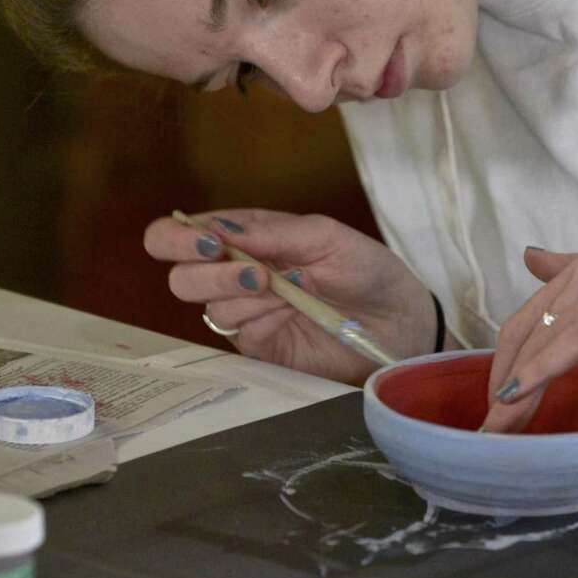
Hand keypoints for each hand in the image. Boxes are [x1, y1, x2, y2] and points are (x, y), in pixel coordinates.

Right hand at [143, 209, 437, 384]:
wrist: (399, 322)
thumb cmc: (366, 269)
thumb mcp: (325, 235)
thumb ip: (272, 232)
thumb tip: (219, 231)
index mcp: (248, 237)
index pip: (183, 233)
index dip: (177, 236)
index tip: (208, 241)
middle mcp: (237, 273)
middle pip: (181, 275)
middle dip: (203, 269)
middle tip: (249, 270)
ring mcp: (246, 312)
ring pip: (205, 304)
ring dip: (236, 291)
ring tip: (280, 287)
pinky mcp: (259, 346)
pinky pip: (235, 331)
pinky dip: (255, 316)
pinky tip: (286, 310)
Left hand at [481, 195, 577, 431]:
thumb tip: (535, 258)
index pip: (529, 315)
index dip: (507, 357)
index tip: (500, 395)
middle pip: (521, 331)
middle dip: (500, 380)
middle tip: (493, 426)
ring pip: (538, 341)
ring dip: (512, 391)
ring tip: (498, 431)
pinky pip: (568, 343)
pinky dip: (536, 373)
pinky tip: (518, 398)